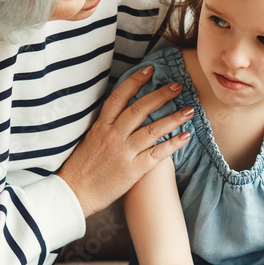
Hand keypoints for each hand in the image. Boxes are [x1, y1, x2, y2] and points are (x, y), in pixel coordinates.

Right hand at [57, 66, 192, 216]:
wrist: (74, 194)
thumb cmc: (80, 169)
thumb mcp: (88, 141)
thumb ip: (105, 128)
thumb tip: (120, 116)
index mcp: (100, 126)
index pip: (119, 97)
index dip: (135, 81)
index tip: (150, 70)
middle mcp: (113, 136)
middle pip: (140, 109)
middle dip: (161, 95)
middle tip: (177, 86)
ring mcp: (123, 153)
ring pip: (152, 130)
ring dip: (173, 118)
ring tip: (189, 110)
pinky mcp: (132, 170)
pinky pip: (156, 154)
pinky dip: (172, 144)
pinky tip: (185, 136)